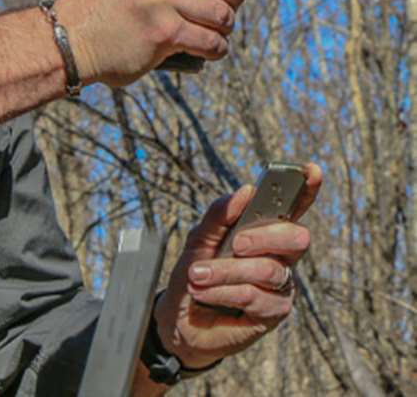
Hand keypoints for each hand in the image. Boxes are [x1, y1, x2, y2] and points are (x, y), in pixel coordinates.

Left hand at [151, 163, 321, 368]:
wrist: (178, 319)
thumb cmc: (193, 275)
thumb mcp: (197, 241)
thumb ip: (218, 216)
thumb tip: (246, 190)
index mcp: (264, 232)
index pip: (293, 208)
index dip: (307, 189)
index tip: (311, 170)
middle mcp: (279, 256)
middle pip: (296, 237)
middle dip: (263, 237)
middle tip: (234, 244)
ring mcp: (280, 284)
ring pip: (268, 269)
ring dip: (226, 271)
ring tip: (197, 275)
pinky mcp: (274, 312)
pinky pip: (256, 295)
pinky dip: (224, 291)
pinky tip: (204, 293)